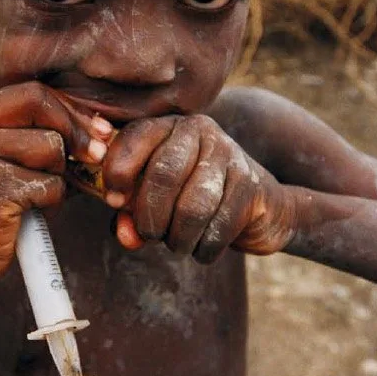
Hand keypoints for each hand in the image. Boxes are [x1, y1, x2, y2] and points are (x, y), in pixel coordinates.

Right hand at [0, 82, 113, 292]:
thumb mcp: (16, 160)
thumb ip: (47, 135)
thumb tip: (104, 129)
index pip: (31, 92)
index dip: (72, 110)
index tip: (100, 131)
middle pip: (39, 104)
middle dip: (76, 130)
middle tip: (96, 156)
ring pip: (50, 146)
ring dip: (58, 174)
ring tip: (36, 195)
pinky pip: (49, 184)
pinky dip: (51, 200)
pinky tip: (28, 213)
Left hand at [98, 114, 295, 262]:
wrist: (263, 206)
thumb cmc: (195, 201)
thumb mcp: (157, 201)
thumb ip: (132, 215)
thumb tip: (126, 235)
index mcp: (169, 126)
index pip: (136, 136)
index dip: (117, 171)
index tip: (113, 202)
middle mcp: (200, 131)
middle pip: (164, 174)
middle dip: (149, 216)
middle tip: (149, 235)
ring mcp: (230, 155)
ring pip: (193, 206)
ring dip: (178, 238)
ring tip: (178, 245)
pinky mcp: (251, 184)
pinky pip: (219, 226)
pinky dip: (204, 248)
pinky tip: (203, 249)